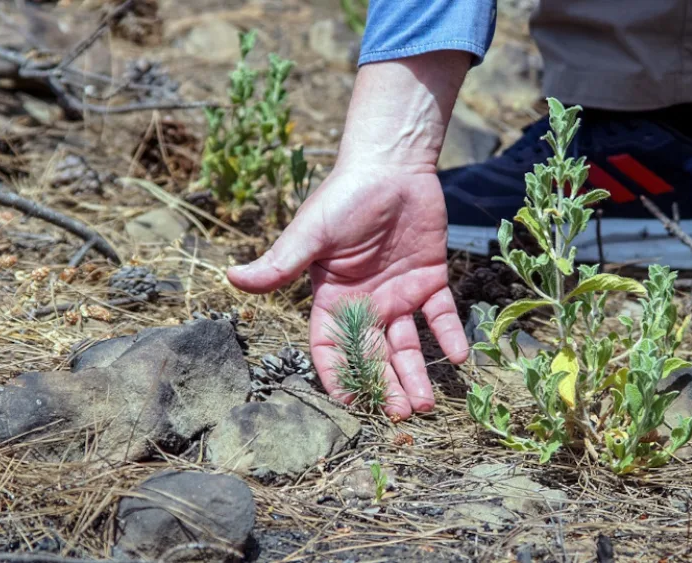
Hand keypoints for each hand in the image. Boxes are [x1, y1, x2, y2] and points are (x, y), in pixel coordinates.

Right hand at [227, 51, 472, 418]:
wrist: (392, 164)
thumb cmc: (345, 196)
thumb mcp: (312, 233)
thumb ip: (281, 263)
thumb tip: (232, 279)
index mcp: (333, 297)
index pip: (330, 346)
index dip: (338, 375)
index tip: (350, 404)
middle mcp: (366, 303)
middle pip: (374, 355)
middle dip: (385, 386)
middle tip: (399, 416)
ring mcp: (399, 294)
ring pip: (408, 345)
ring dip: (416, 374)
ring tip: (426, 405)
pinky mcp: (431, 279)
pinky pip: (442, 316)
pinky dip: (451, 336)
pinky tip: (459, 359)